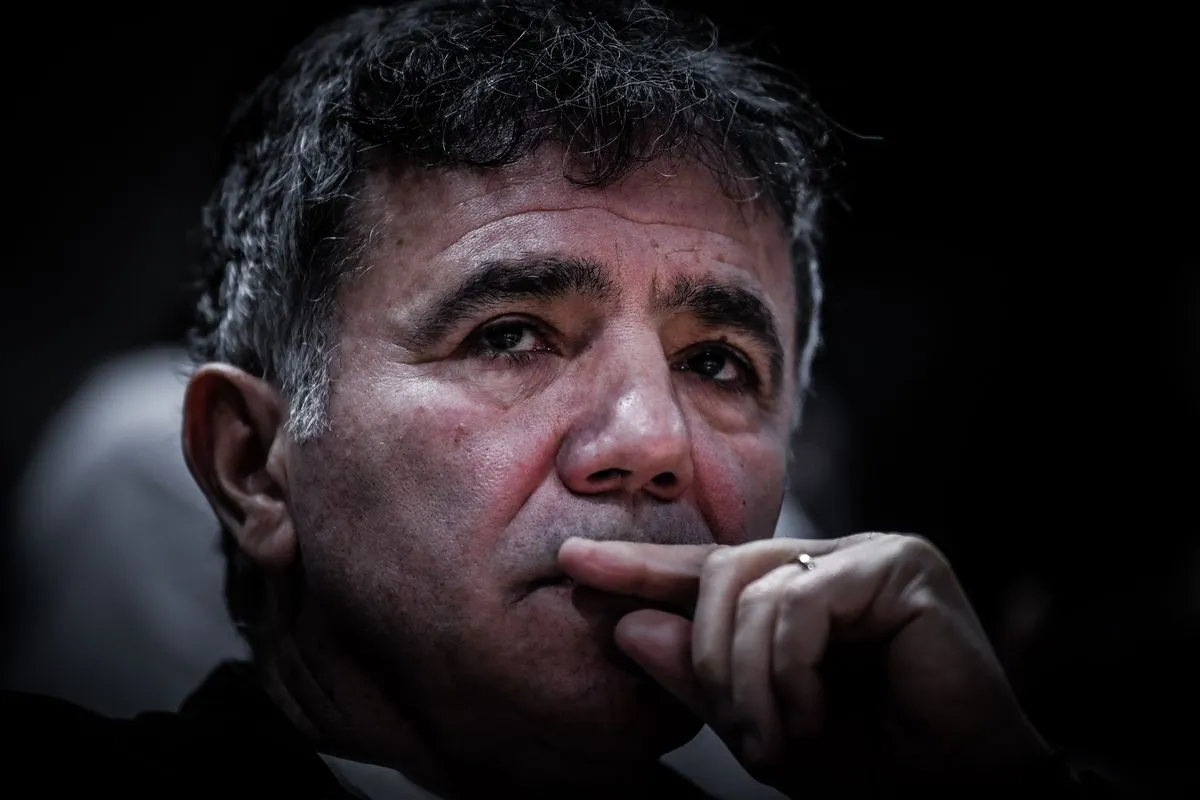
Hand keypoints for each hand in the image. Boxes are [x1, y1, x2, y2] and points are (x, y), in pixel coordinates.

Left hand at [558, 533, 1052, 791]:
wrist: (956, 794)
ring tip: (776, 737)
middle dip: (706, 654)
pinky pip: (802, 601)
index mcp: (796, 591)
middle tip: (739, 730)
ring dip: (747, 674)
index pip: (705, 570)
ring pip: (753, 585)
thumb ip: (699, 675)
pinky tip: (813, 712)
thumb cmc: (871, 762)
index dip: (640, 570)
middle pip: (721, 570)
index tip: (573, 566)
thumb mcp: (761, 725)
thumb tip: (629, 627)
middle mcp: (829, 561)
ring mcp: (868, 554)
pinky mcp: (901, 565)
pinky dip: (790, 667)